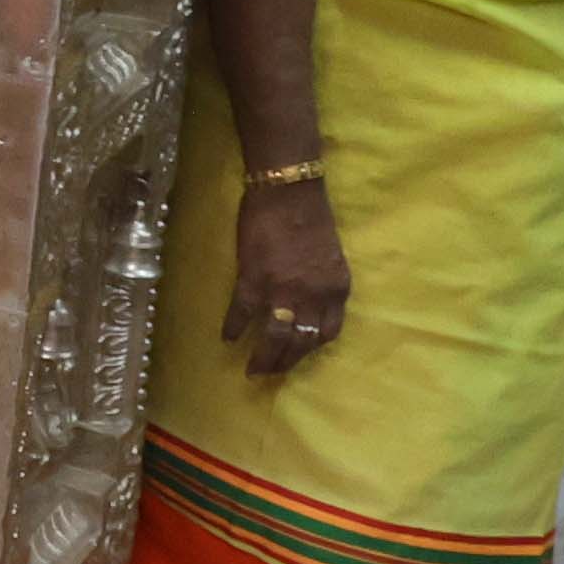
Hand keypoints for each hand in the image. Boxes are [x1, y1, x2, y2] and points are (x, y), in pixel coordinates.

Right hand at [230, 175, 351, 380]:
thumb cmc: (311, 217)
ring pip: (274, 337)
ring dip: (263, 357)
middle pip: (300, 343)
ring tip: (252, 369)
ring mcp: (283, 291)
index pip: (327, 332)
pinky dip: (234, 328)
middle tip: (269, 373)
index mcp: (336, 289)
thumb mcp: (330, 257)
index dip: (310, 348)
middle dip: (284, 362)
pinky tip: (227, 337)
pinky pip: (242, 313)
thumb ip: (322, 284)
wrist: (287, 190)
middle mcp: (313, 296)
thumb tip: (307, 306)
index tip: (297, 354)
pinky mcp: (254, 281)